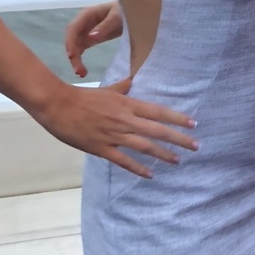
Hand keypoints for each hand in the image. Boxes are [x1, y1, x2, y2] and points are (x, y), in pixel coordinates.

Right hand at [33, 78, 198, 177]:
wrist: (58, 105)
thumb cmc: (83, 96)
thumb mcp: (106, 89)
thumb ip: (122, 86)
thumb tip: (132, 80)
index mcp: (127, 104)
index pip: (158, 112)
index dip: (177, 118)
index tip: (193, 124)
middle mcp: (125, 120)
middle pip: (157, 130)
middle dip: (178, 139)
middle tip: (196, 146)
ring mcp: (114, 135)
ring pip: (144, 146)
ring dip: (163, 154)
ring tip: (177, 161)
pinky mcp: (102, 148)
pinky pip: (124, 160)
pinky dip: (138, 168)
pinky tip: (150, 174)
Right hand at [65, 1, 123, 77]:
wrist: (132, 10)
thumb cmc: (124, 11)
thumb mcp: (117, 17)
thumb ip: (105, 26)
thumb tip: (91, 37)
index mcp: (86, 15)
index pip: (73, 29)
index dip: (70, 42)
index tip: (71, 56)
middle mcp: (83, 23)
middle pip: (72, 39)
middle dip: (73, 54)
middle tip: (79, 71)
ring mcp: (85, 31)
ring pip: (75, 46)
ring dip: (75, 60)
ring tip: (81, 74)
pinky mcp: (90, 39)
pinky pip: (81, 49)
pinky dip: (80, 59)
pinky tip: (83, 70)